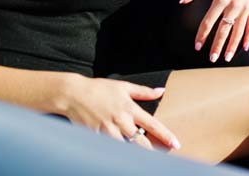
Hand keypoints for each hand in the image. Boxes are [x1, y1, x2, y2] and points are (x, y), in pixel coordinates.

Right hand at [58, 75, 179, 150]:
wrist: (73, 94)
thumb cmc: (99, 89)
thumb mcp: (123, 86)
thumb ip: (143, 91)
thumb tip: (161, 91)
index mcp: (130, 108)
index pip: (152, 125)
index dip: (165, 136)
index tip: (175, 144)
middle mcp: (120, 121)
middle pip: (140, 142)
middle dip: (152, 152)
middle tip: (163, 159)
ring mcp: (107, 131)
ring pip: (125, 148)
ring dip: (135, 155)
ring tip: (144, 161)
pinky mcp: (95, 137)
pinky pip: (108, 149)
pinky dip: (115, 153)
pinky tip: (121, 159)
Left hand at [180, 0, 248, 61]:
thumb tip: (181, 1)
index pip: (208, 21)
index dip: (202, 35)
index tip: (197, 46)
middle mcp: (233, 5)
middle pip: (223, 30)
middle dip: (217, 46)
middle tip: (212, 59)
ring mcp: (244, 9)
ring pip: (238, 31)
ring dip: (232, 46)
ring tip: (226, 58)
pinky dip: (248, 37)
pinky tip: (244, 48)